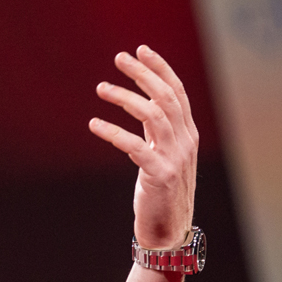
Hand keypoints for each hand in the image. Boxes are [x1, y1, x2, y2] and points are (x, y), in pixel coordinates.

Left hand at [90, 45, 198, 250]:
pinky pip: (135, 146)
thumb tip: (143, 103)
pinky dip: (113, 132)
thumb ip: (158, 130)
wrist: (168, 232)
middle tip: (119, 58)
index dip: (160, 68)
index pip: (177, 92)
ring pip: (153, 116)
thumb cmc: (161, 192)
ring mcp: (175, 158)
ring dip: (125, 98)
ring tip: (101, 88)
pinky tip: (94, 123)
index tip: (141, 49)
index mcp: (187, 134)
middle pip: (166, 97)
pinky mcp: (159, 175)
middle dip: (143, 74)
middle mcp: (185, 142)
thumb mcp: (163, 154)